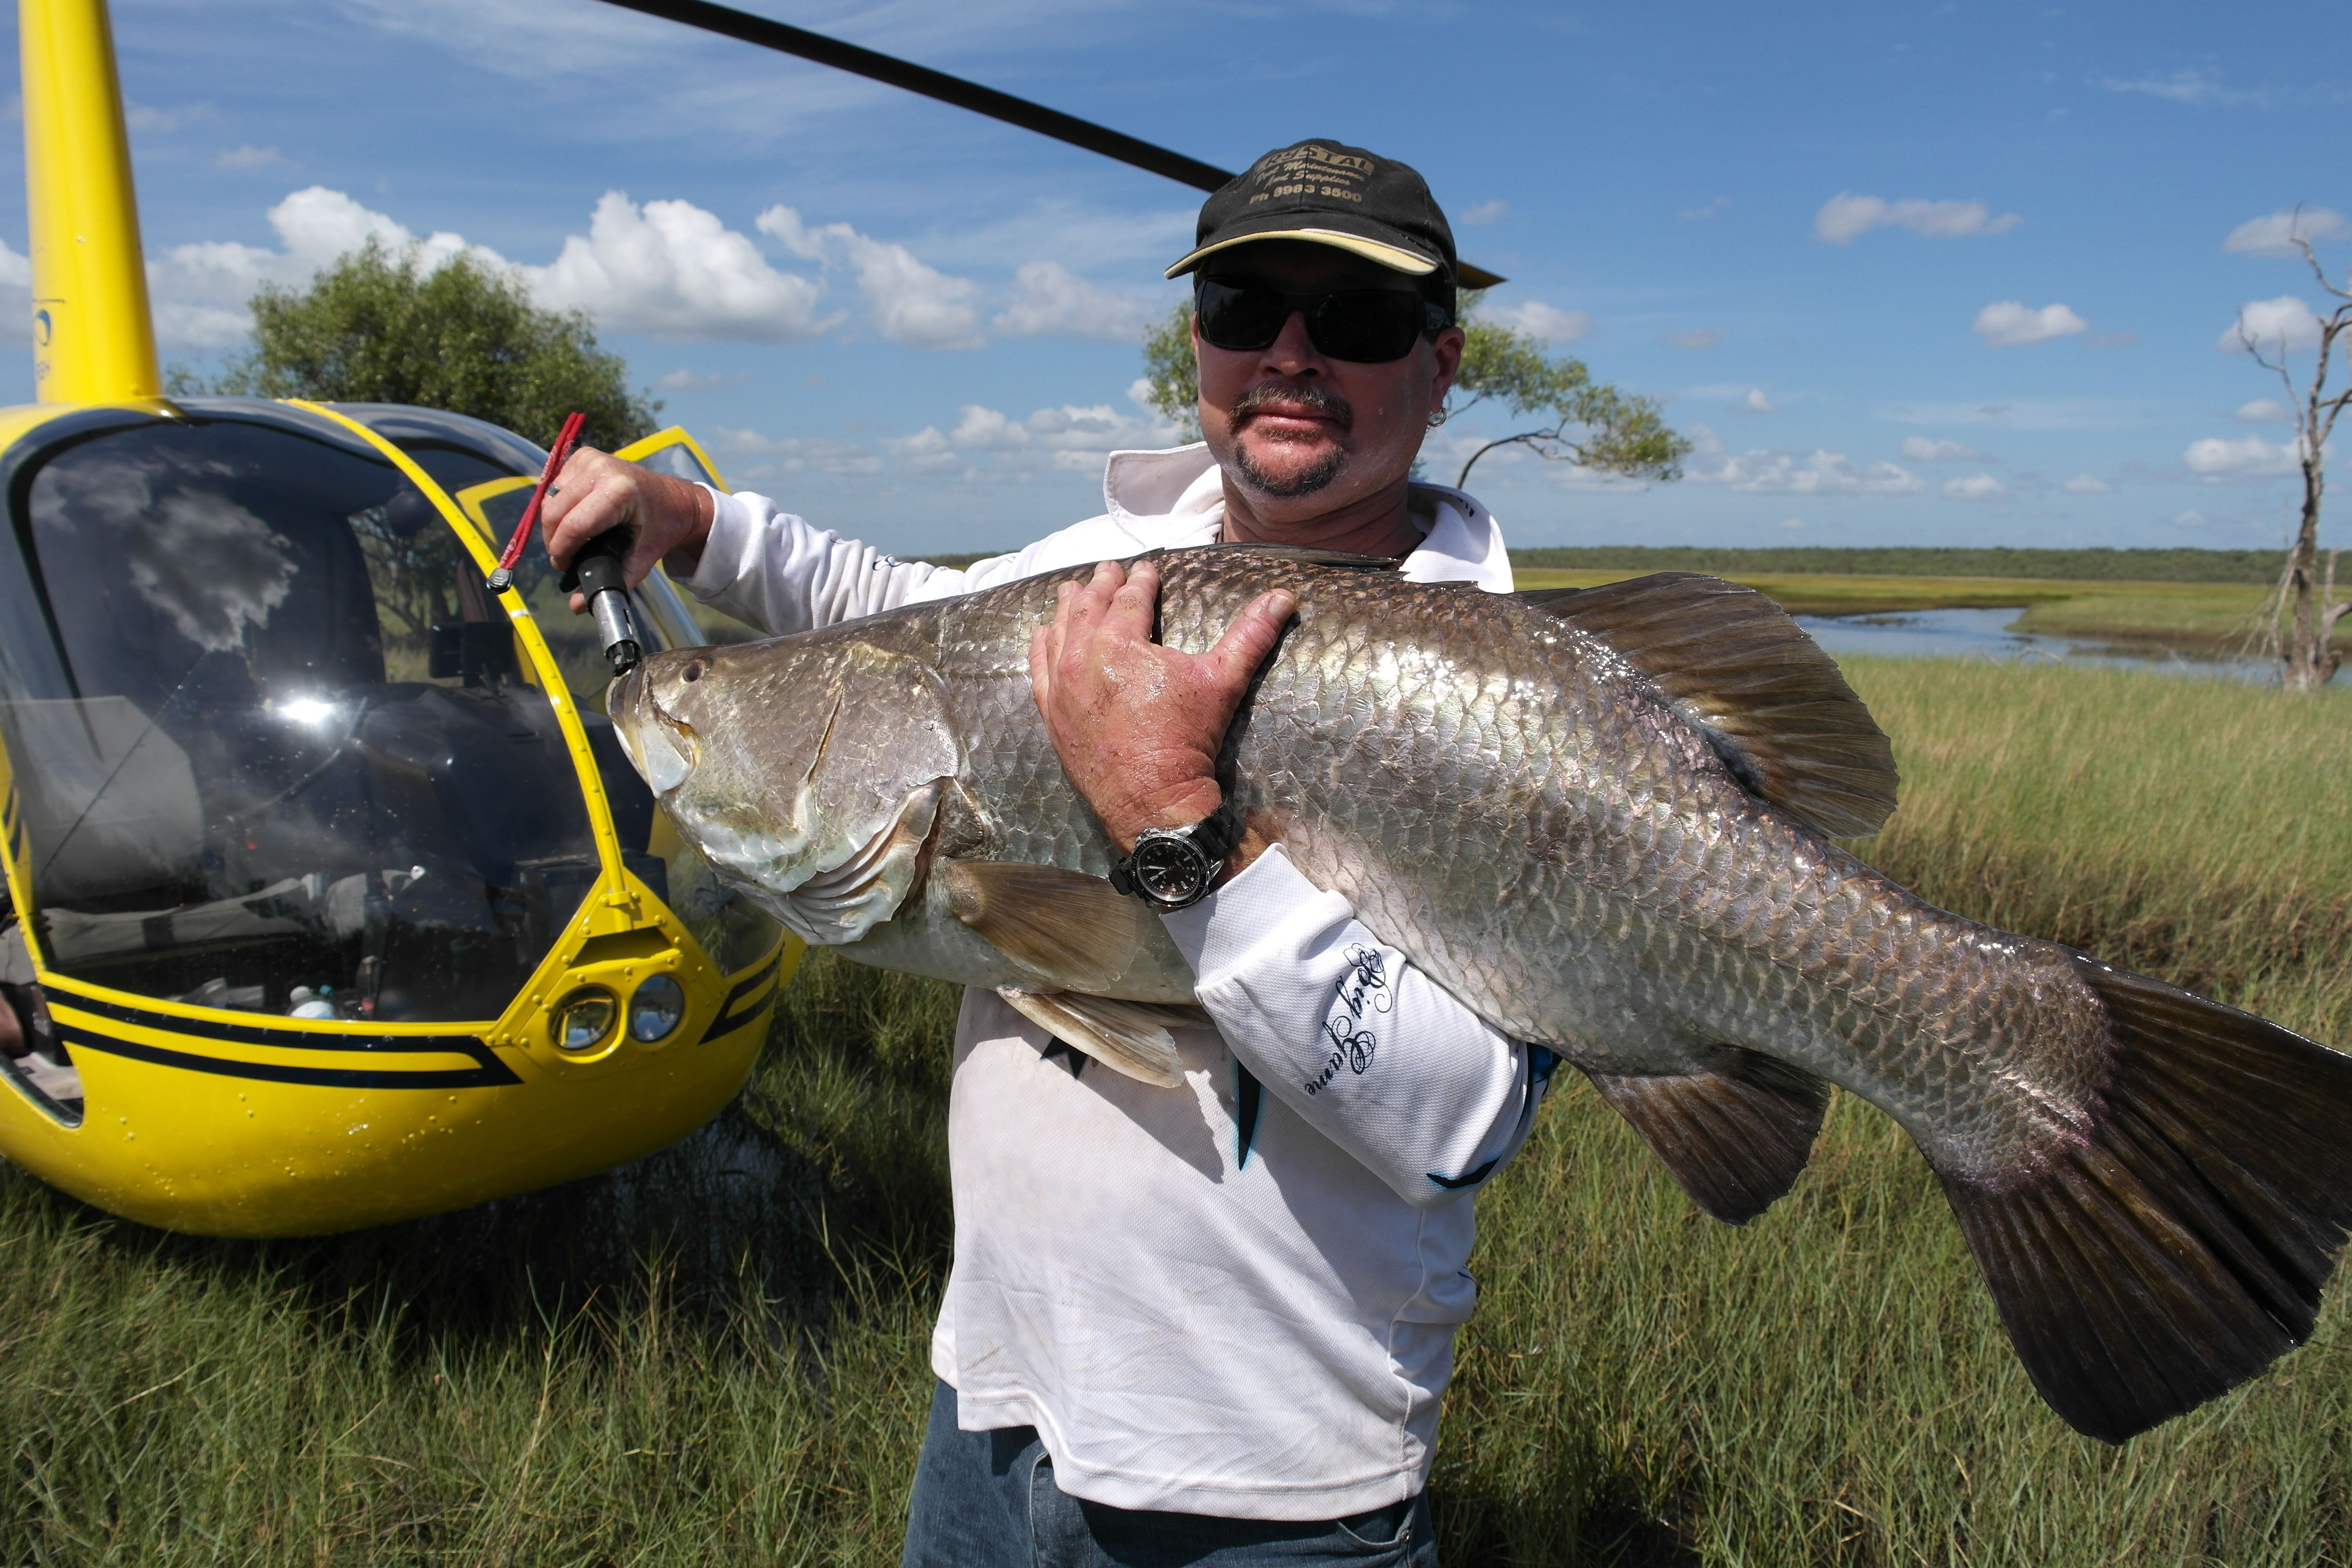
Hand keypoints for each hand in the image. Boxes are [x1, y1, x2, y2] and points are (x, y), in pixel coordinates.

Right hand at [539, 447, 716, 612]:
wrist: (677, 499)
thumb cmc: (660, 528)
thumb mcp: (642, 558)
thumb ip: (612, 581)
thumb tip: (576, 606)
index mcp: (619, 492)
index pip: (574, 525)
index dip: (561, 551)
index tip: (564, 566)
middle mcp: (602, 469)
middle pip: (554, 511)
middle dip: (554, 540)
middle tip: (565, 558)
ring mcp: (591, 459)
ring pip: (551, 497)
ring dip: (554, 522)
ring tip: (572, 538)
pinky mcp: (585, 455)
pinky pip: (556, 484)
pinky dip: (559, 503)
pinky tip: (576, 514)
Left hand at [1028, 558, 1294, 853]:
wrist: (1154, 800)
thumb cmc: (1189, 739)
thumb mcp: (1223, 681)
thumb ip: (1251, 635)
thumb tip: (1284, 596)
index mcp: (1120, 644)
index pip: (1129, 600)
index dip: (1139, 581)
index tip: (1144, 569)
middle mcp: (1082, 659)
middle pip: (1089, 610)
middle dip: (1101, 586)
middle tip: (1108, 569)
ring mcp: (1061, 688)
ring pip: (1059, 633)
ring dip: (1068, 608)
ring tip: (1073, 589)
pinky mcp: (1052, 714)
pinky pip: (1038, 670)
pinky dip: (1040, 647)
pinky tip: (1043, 632)